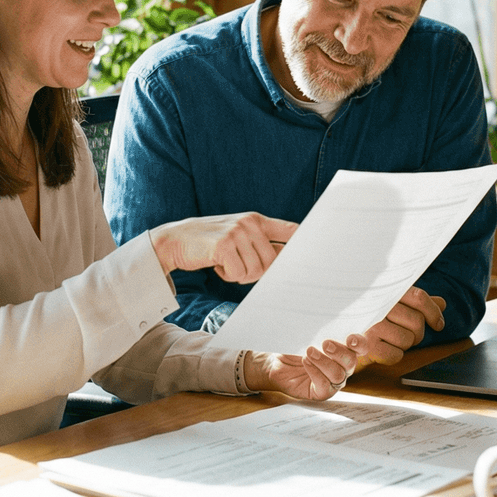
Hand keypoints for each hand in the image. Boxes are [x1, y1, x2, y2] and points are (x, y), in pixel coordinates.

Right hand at [149, 213, 297, 283]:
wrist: (175, 240)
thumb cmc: (210, 243)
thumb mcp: (237, 236)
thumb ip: (260, 244)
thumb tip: (287, 263)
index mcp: (257, 220)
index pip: (291, 230)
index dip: (306, 243)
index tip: (321, 253)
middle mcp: (250, 223)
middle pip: (273, 262)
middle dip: (257, 272)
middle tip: (238, 267)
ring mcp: (237, 232)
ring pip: (256, 271)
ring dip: (240, 275)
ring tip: (225, 263)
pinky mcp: (223, 245)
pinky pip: (239, 274)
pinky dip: (228, 275)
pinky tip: (216, 264)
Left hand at [243, 337, 363, 399]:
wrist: (277, 361)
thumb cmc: (295, 344)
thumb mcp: (306, 332)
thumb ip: (318, 327)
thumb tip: (323, 316)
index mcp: (344, 349)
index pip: (360, 346)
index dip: (360, 343)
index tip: (351, 338)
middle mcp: (342, 366)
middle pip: (351, 362)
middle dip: (340, 352)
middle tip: (326, 343)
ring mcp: (333, 381)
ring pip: (338, 374)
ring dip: (324, 362)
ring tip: (309, 352)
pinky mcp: (322, 392)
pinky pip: (325, 386)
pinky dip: (315, 373)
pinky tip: (306, 362)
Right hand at [355, 288, 445, 367]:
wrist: (338, 334)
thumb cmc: (370, 316)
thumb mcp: (393, 304)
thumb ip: (416, 303)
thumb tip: (441, 303)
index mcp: (386, 290)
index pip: (419, 298)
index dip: (433, 312)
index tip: (438, 324)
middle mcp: (378, 305)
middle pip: (417, 322)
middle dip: (417, 332)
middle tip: (406, 333)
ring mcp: (372, 325)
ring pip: (408, 340)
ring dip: (403, 344)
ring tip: (390, 339)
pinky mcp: (368, 345)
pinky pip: (396, 355)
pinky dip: (394, 355)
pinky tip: (383, 348)